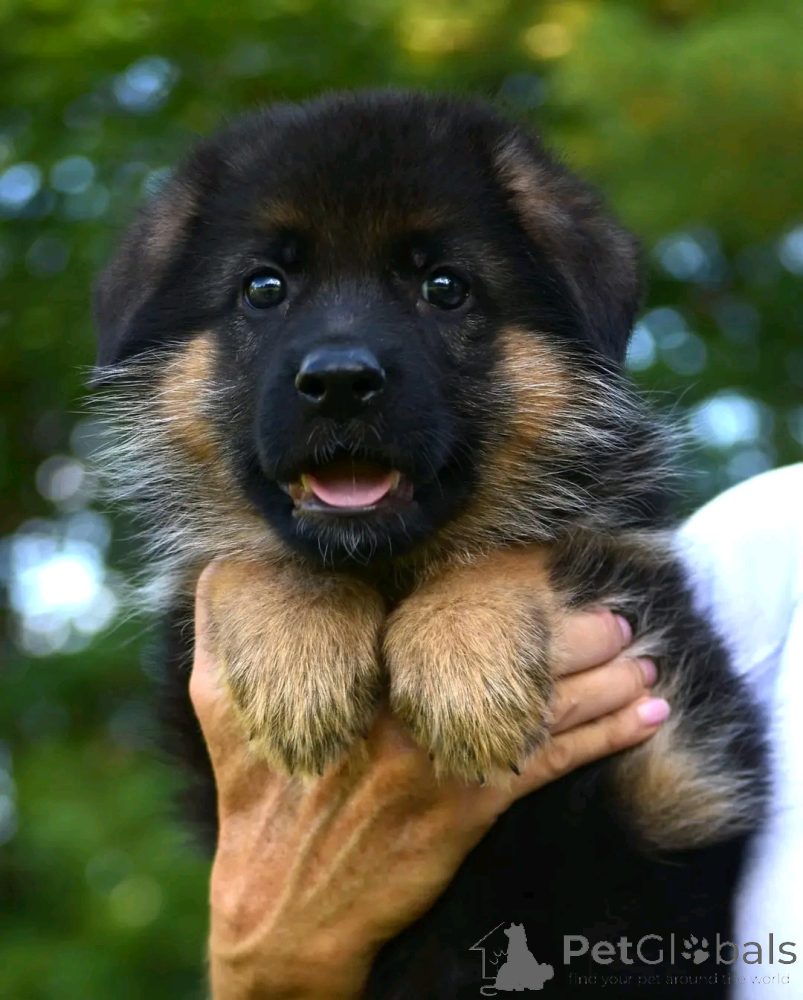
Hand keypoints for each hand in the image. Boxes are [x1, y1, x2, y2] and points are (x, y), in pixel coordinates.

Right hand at [191, 566, 668, 998]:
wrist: (280, 905)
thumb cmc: (256, 795)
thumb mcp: (219, 704)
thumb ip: (223, 628)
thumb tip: (225, 566)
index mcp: (357, 668)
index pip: (443, 609)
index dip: (501, 582)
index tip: (543, 562)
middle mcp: (407, 705)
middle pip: (511, 652)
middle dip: (573, 631)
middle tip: (616, 614)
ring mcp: (443, 756)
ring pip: (541, 701)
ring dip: (603, 677)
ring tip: (645, 659)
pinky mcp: (468, 807)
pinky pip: (550, 761)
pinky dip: (605, 737)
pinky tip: (645, 719)